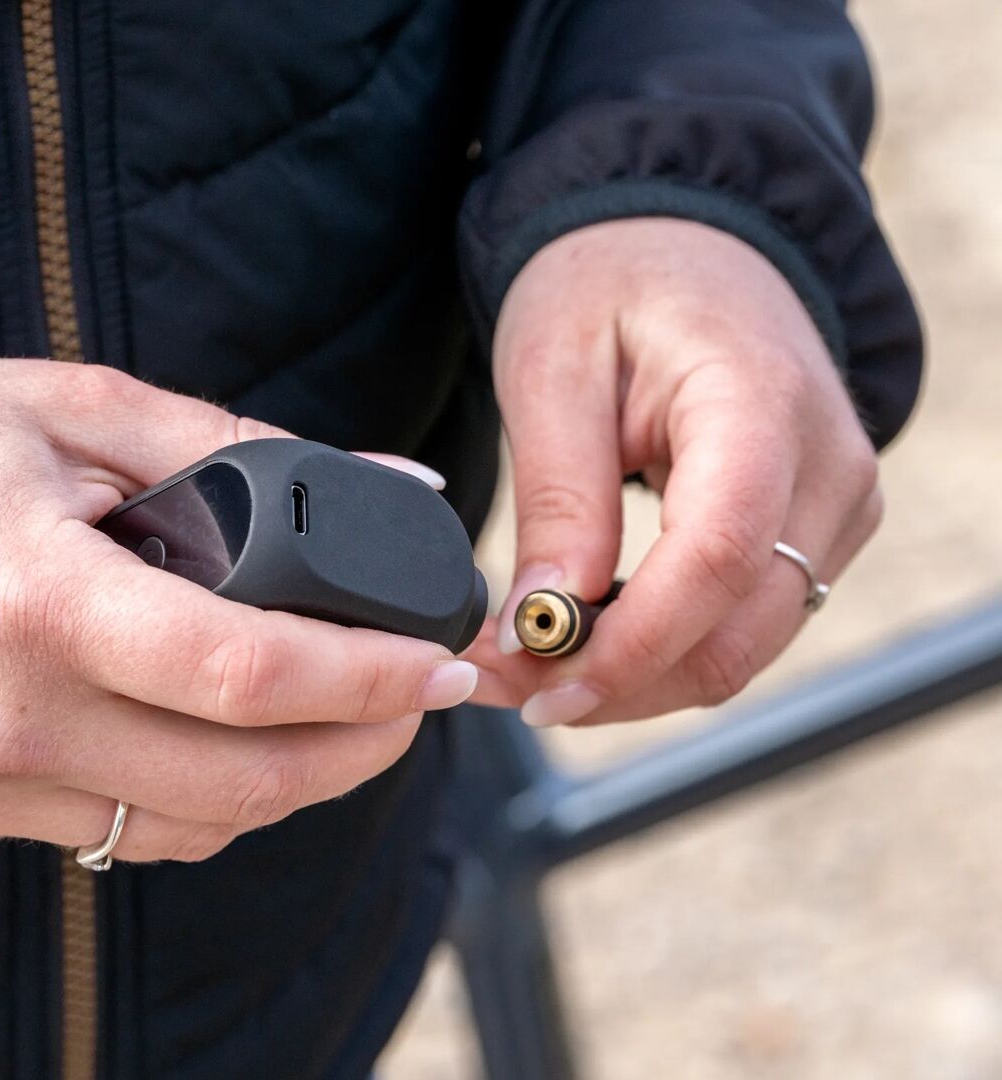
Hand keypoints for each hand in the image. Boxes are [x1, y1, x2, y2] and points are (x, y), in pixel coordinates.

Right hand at [0, 358, 476, 861]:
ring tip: (354, 711)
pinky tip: (250, 736)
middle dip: (366, 743)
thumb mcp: (87, 411)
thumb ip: (250, 447)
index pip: (249, 672)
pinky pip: (138, 832)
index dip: (370, 678)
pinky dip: (223, 795)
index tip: (443, 666)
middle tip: (422, 694)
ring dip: (305, 777)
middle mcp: (9, 718)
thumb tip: (397, 484)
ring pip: (202, 821)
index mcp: (39, 603)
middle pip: (246, 775)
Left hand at [467, 219, 881, 724]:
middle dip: (621, 683)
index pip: (720, 558)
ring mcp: (834, 506)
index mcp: (761, 404)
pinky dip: (666, 649)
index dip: (631, 646)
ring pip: (743, 646)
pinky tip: (594, 641)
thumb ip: (561, 498)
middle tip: (514, 693)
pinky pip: (744, 622)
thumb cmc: (611, 283)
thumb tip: (547, 623)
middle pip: (738, 631)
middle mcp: (826, 467)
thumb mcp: (554, 370)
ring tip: (536, 670)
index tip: (544, 689)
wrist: (678, 247)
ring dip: (637, 678)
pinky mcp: (815, 530)